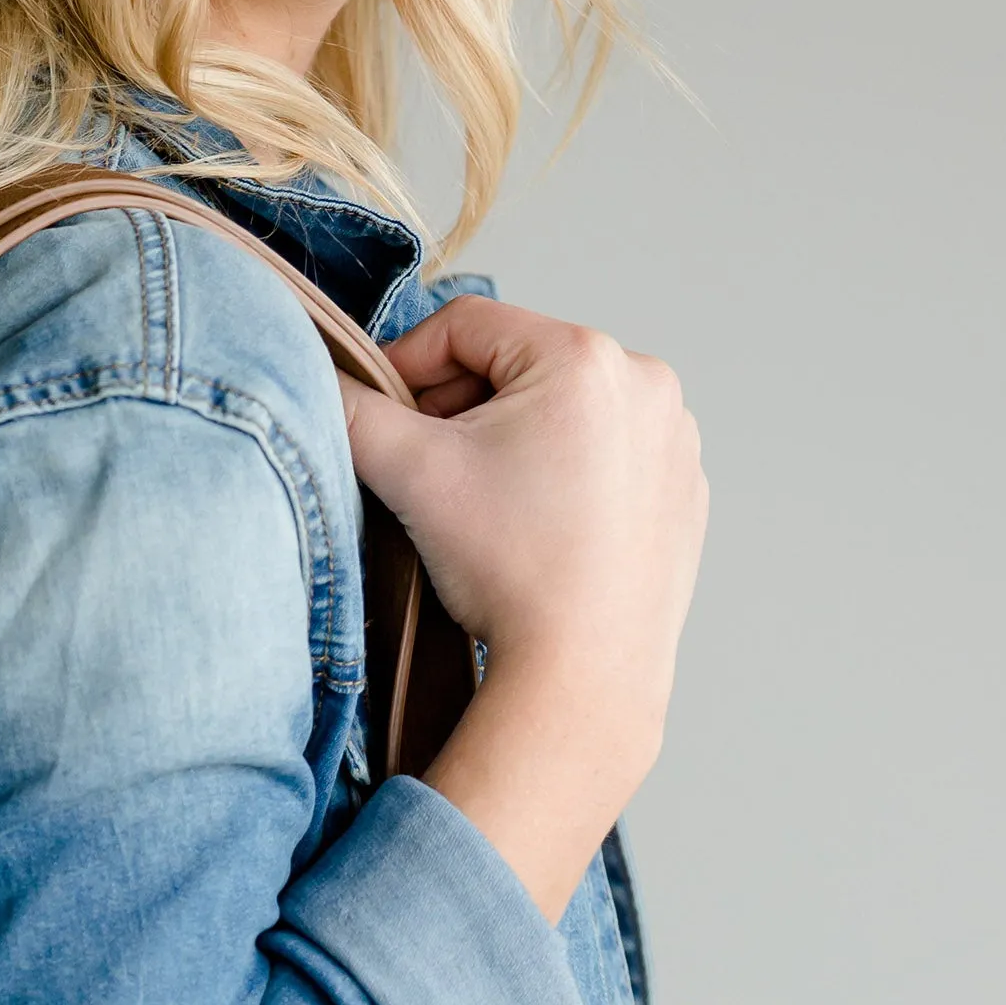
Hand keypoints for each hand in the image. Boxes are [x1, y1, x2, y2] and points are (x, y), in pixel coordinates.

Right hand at [337, 296, 707, 920]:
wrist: (582, 677)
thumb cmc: (512, 575)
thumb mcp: (411, 476)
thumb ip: (354, 413)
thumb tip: (320, 382)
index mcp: (583, 358)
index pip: (468, 327)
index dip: (408, 362)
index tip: (382, 410)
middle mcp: (645, 384)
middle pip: (522, 368)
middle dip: (468, 410)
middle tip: (431, 470)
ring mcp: (675, 441)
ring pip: (567, 415)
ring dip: (519, 442)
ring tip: (490, 507)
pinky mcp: (685, 495)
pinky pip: (612, 462)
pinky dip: (571, 480)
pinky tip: (541, 531)